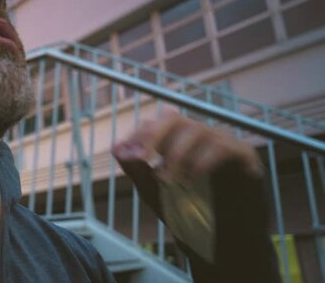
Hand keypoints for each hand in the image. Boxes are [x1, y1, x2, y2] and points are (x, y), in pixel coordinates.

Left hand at [112, 111, 279, 281]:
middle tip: (142, 156)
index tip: (124, 151)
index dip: (138, 133)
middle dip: (154, 134)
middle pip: (175, 119)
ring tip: (168, 180)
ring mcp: (224, 143)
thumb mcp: (155, 191)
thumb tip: (117, 148)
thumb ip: (137, 169)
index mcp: (176, 142)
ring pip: (198, 130)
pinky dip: (203, 161)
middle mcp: (200, 138)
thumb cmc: (189, 214)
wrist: (223, 243)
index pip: (155, 124)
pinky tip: (191, 179)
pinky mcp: (245, 156)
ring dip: (177, 153)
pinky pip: (224, 146)